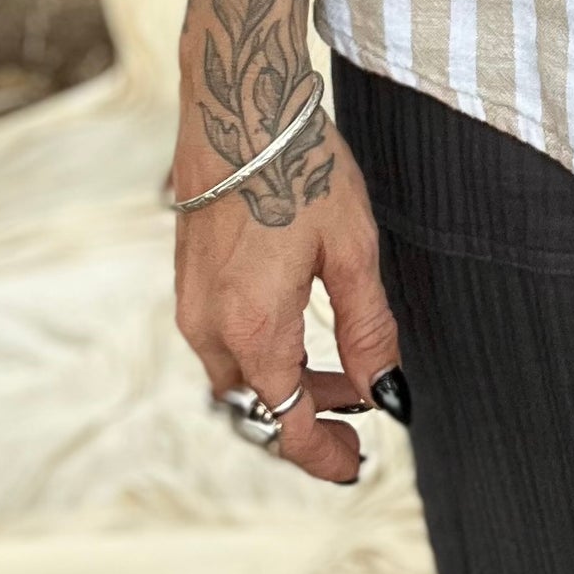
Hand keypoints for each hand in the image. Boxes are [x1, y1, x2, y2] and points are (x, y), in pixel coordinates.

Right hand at [173, 111, 404, 485]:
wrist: (238, 105)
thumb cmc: (301, 168)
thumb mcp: (351, 250)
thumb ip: (366, 328)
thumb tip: (385, 391)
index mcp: (253, 329)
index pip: (286, 422)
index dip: (323, 454)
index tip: (356, 467)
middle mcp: (209, 326)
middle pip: (258, 404)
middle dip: (309, 416)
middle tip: (361, 413)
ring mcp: (191, 301)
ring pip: (237, 374)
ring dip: (285, 382)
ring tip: (340, 370)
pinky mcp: (188, 277)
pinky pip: (221, 340)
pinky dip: (262, 351)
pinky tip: (300, 326)